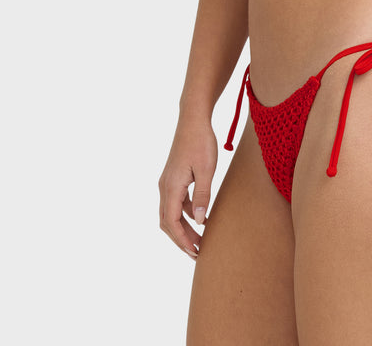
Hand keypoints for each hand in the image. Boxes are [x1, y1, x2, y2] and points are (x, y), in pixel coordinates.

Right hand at [158, 118, 217, 259]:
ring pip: (170, 213)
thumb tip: (199, 221)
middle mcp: (165, 186)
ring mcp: (168, 182)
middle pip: (168, 221)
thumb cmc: (201, 142)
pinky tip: (201, 218)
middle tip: (198, 253)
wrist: (193, 119)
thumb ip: (202, 195)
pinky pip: (176, 202)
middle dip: (181, 239)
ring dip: (183, 228)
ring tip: (200, 240)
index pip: (171, 222)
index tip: (194, 252)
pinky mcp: (174, 177)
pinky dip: (185, 214)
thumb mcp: (206, 169)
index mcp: (171, 186)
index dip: (182, 240)